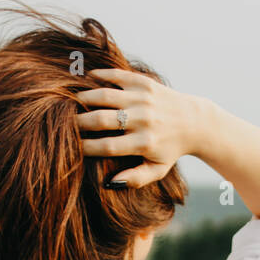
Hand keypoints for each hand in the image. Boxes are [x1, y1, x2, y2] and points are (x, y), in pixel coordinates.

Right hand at [76, 68, 207, 188]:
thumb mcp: (157, 170)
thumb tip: (109, 183)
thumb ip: (135, 178)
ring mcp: (143, 99)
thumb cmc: (170, 150)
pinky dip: (99, 76)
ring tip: (71, 103)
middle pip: (101, 120)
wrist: (194, 122)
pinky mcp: (145, 83)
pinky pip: (116, 77)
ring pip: (104, 96)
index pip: (106, 146)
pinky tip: (86, 79)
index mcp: (144, 143)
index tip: (72, 148)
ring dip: (83, 98)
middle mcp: (143, 120)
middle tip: (65, 124)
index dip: (85, 147)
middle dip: (78, 123)